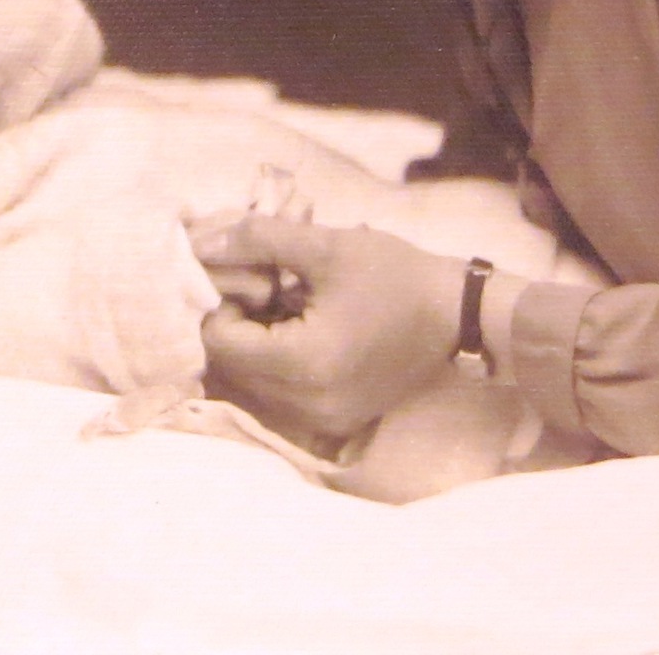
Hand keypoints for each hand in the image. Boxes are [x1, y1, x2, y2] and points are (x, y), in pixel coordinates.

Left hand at [195, 215, 463, 447]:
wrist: (459, 315)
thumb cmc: (395, 275)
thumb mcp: (325, 246)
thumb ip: (257, 240)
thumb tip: (199, 244)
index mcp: (303, 364)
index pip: (219, 340)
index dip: (221, 302)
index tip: (253, 275)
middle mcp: (307, 404)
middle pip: (230, 366)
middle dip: (235, 322)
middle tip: (266, 287)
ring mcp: (321, 418)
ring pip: (251, 382)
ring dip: (254, 343)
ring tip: (287, 306)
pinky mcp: (334, 420)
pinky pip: (279, 394)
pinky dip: (277, 362)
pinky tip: (304, 330)